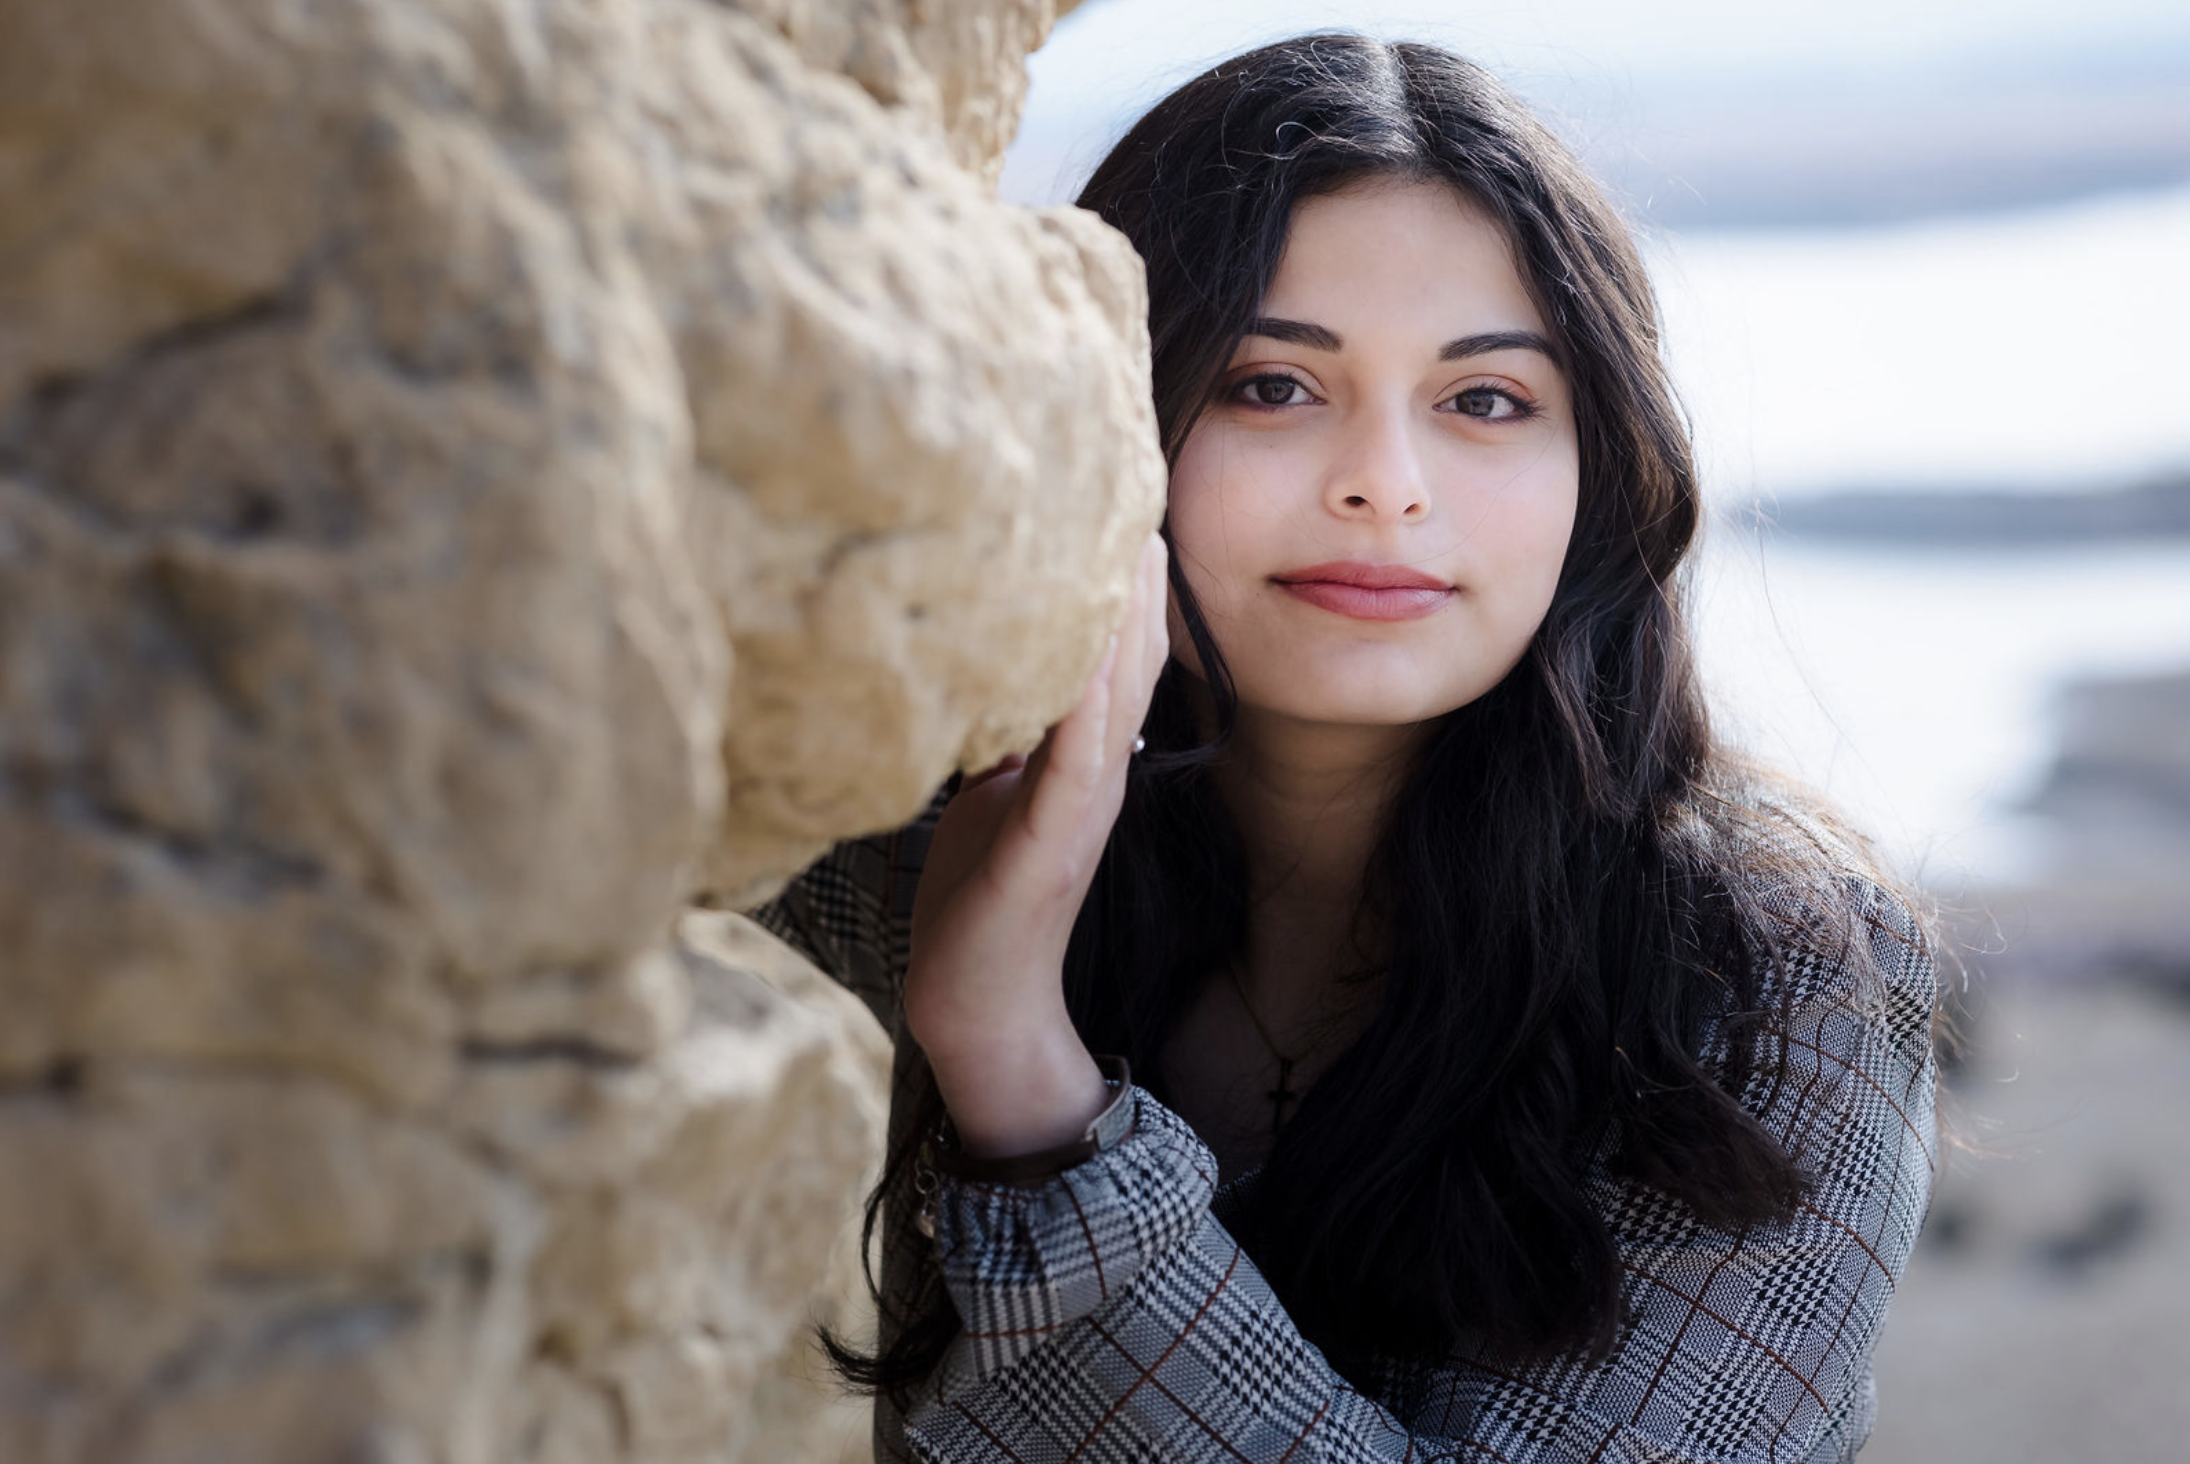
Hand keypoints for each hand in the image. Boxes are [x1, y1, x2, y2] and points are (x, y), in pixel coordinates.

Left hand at [903, 530, 1169, 1147]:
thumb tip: (982, 668)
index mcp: (1081, 757)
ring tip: (1135, 539)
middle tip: (1141, 487)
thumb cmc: (975, 895)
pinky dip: (1084, 701)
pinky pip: (1075, 759)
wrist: (976, 999)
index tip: (1118, 498)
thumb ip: (1000, 734)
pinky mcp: (1051, 844)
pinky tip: (1085, 648)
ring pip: (1116, 694)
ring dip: (1126, 620)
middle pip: (1130, 655)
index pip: (1112, 653)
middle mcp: (1096, 772)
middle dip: (1137, 576)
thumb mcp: (987, 791)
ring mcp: (1082, 807)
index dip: (1122, 581)